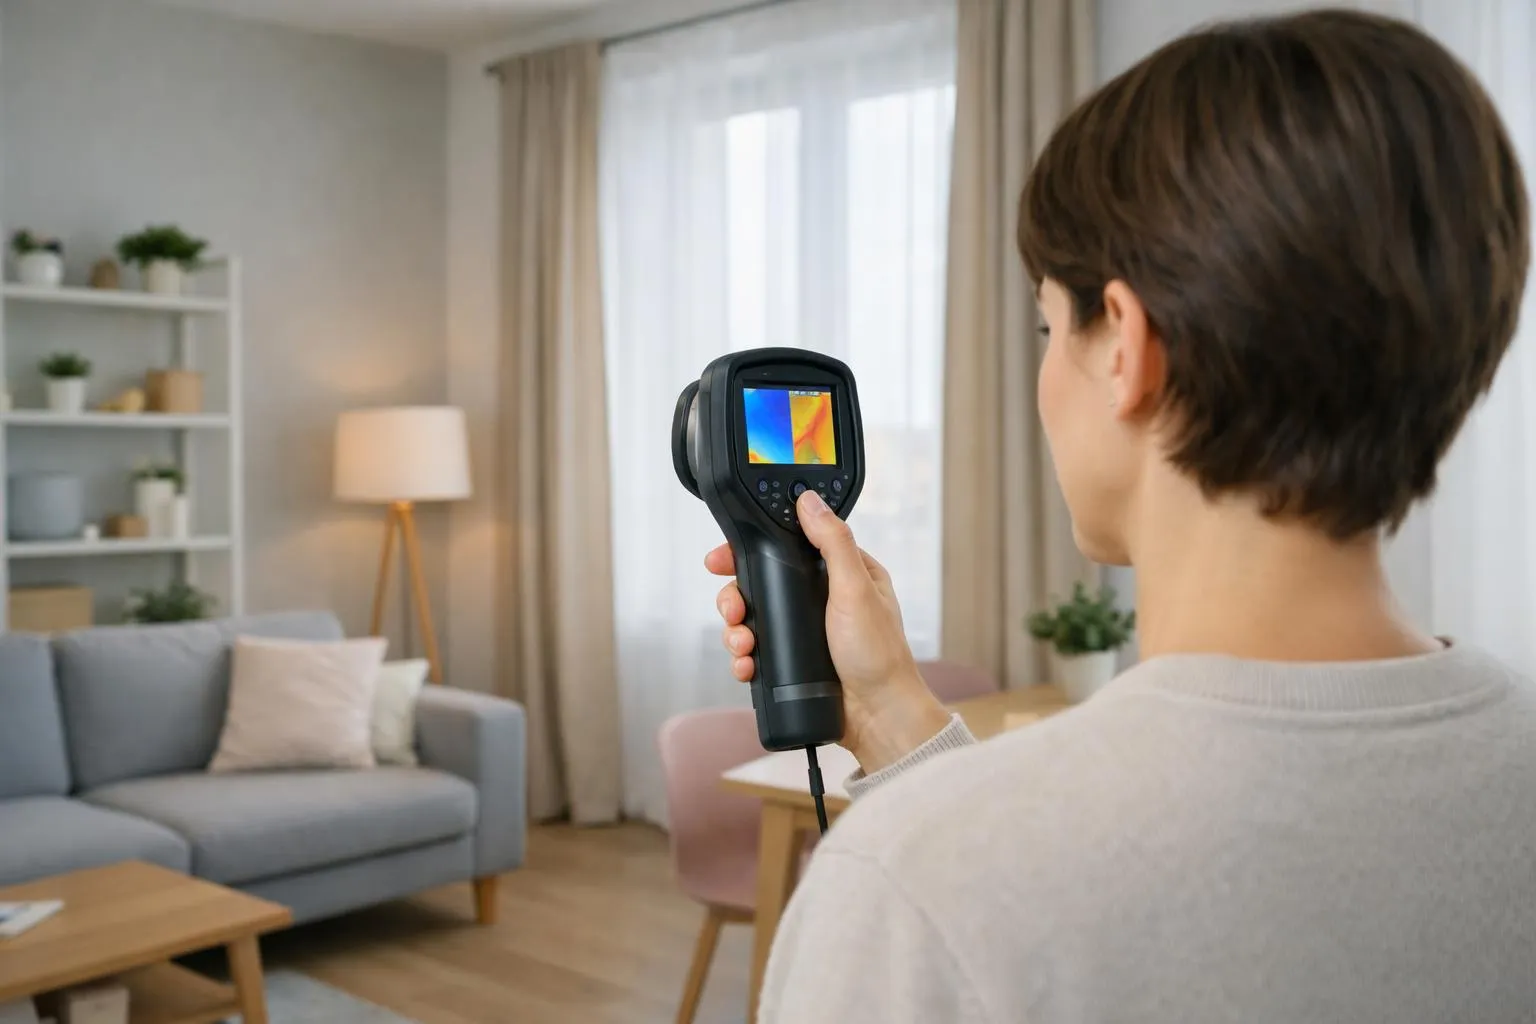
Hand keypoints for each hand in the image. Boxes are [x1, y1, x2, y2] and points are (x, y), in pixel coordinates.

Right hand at [706, 489, 950, 772]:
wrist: (878, 717)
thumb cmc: (879, 655)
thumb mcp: (856, 590)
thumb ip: (834, 542)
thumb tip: (809, 501)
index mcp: (842, 573)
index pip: (787, 546)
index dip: (752, 550)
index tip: (722, 559)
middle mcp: (822, 599)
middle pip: (761, 583)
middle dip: (737, 598)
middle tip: (733, 611)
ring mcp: (806, 631)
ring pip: (754, 619)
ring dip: (738, 630)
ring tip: (742, 644)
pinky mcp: (794, 660)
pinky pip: (757, 652)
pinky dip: (744, 657)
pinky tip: (746, 665)